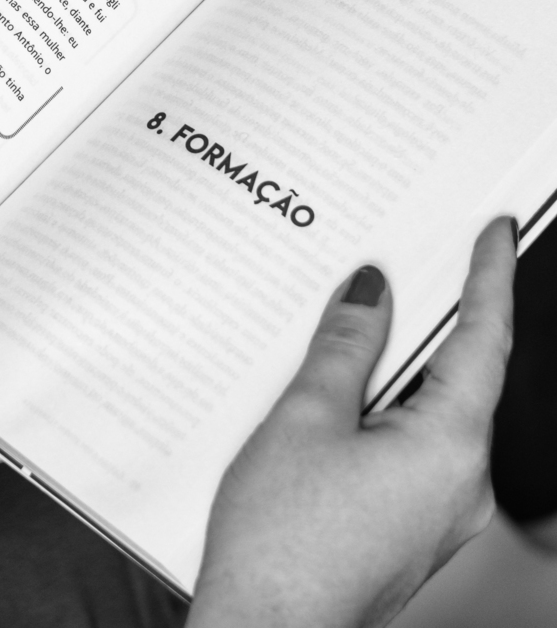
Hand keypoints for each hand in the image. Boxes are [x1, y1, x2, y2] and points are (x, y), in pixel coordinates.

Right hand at [187, 218, 515, 627]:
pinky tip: (344, 390)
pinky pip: (412, 446)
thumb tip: (371, 294)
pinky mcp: (411, 528)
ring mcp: (439, 513)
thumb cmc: (282, 546)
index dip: (489, 278)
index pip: (485, 341)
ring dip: (401, 365)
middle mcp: (461, 485)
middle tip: (418, 255)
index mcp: (449, 448)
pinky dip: (387, 407)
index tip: (496, 233)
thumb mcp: (305, 417)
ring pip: (433, 412)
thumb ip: (344, 346)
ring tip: (362, 318)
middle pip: (461, 376)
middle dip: (436, 316)